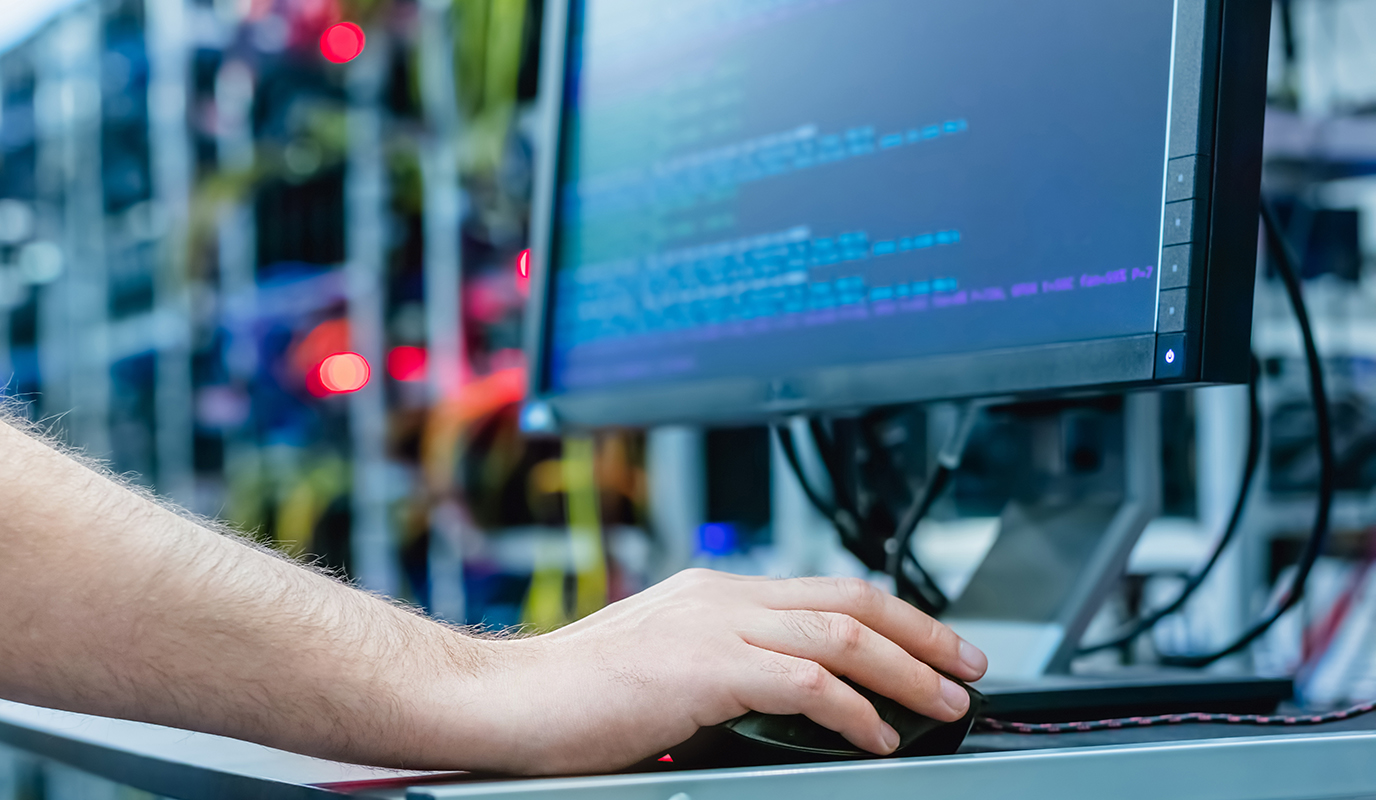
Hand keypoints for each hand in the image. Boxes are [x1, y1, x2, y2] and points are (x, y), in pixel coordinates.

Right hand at [458, 569, 987, 774]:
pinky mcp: (705, 669)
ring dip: (907, 671)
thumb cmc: (566, 699)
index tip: (932, 645)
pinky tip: (874, 737)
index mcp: (710, 593)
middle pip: (849, 599)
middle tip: (968, 668)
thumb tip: (785, 704)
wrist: (504, 701)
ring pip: (842, 635)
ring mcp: (712, 626)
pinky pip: (807, 683)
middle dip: (922, 633)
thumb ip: (720, 673)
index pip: (823, 590)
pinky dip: (854, 710)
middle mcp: (719, 596)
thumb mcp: (659, 672)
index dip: (892, 615)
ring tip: (942, 705)